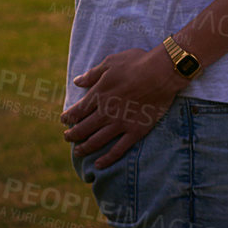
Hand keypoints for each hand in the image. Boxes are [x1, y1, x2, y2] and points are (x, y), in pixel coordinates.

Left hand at [60, 46, 184, 167]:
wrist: (163, 71)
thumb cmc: (137, 63)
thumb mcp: (111, 62)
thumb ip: (92, 74)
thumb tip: (76, 81)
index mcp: (99, 95)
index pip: (77, 112)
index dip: (67, 118)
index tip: (64, 120)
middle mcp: (106, 112)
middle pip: (83, 129)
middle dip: (72, 135)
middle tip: (68, 137)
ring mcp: (120, 123)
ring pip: (96, 141)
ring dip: (84, 148)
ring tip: (78, 152)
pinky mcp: (136, 131)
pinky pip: (118, 150)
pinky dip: (107, 159)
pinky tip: (99, 165)